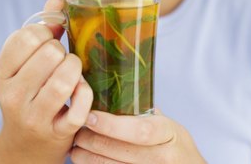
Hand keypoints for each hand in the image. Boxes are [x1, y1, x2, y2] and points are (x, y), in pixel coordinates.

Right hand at [0, 0, 92, 163]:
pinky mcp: (56, 133)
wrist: (26, 144)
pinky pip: (81, 106)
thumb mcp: (25, 61)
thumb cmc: (29, 90)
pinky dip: (86, 94)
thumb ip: (42, 26)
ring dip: (76, 70)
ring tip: (72, 73)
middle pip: (51, 54)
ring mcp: (33, 116)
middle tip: (60, 60)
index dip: (46, 32)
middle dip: (62, 52)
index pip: (28, 37)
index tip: (49, 39)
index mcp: (1, 71)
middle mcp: (12, 95)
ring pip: (66, 79)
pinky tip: (80, 92)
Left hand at [71, 109, 205, 163]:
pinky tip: (87, 162)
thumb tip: (110, 93)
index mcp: (169, 133)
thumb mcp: (167, 125)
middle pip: (124, 151)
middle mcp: (164, 157)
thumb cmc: (175, 144)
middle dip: (95, 142)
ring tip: (75, 149)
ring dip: (91, 159)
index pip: (140, 130)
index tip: (90, 117)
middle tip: (77, 133)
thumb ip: (144, 113)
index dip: (112, 126)